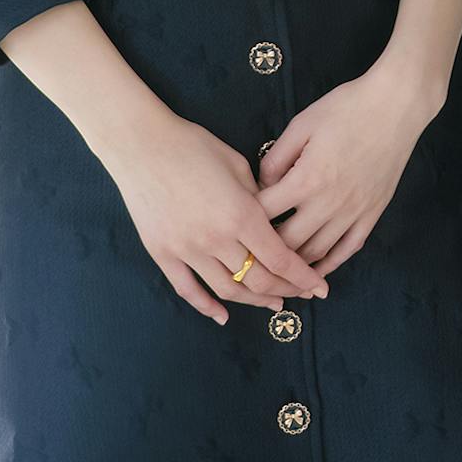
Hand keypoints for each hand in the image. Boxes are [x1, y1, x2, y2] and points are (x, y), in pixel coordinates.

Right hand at [101, 110, 329, 323]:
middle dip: (286, 290)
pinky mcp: (163, 254)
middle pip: (258, 279)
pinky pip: (187, 290)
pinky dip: (206, 307)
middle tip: (302, 294)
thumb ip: (258, 199)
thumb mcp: (238, 166)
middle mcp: (216, 239)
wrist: (142, 145)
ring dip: (254, 301)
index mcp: (241, 214)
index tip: (319, 287)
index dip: (303, 277)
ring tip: (273, 303)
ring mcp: (187, 250)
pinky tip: (222, 316)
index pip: (281, 259)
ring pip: (227, 290)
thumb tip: (272, 221)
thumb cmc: (194, 146)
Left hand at [256, 63, 444, 280]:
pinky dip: (329, 264)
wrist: (396, 105)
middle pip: (286, 243)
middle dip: (265, 250)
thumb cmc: (347, 108)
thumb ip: (276, 158)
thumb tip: (263, 185)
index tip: (235, 219)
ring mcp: (353, 212)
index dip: (244, 218)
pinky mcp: (372, 213)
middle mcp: (328, 203)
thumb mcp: (302, 124)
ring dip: (293, 263)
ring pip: (316, 252)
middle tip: (250, 250)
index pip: (263, 213)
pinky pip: (348, 249)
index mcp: (306, 179)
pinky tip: (315, 270)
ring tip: (276, 265)